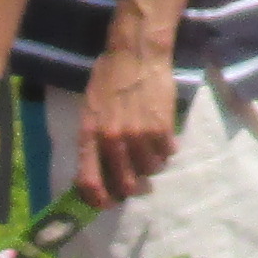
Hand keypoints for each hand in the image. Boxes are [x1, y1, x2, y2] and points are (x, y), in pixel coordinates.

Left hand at [77, 34, 179, 207]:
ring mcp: (139, 135)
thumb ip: (92, 140)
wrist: (136, 54)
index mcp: (89, 135)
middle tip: (136, 182)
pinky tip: (163, 137)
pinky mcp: (162, 128)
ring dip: (151, 165)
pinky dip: (167, 150)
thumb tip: (98, 171)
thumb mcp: (89, 110)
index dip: (98, 199)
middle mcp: (112, 139)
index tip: (106, 203)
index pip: (89, 180)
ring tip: (150, 149)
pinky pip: (168, 154)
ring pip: (150, 170)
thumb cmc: (108, 79)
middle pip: (125, 183)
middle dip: (131, 187)